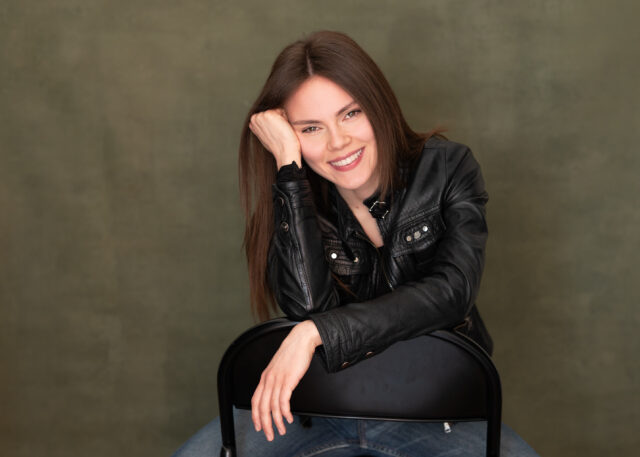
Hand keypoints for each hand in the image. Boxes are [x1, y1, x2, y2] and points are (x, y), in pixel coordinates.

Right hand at [249, 109, 301, 169]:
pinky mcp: (269, 114)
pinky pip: (282, 111)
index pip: (268, 114)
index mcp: (253, 123)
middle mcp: (255, 118)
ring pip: (277, 111)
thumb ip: (263, 127)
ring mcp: (261, 115)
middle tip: (278, 132)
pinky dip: (285, 119)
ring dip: (282, 119)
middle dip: (278, 120)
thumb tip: (269, 123)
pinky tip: (283, 128)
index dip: (274, 123)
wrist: (284, 151)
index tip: (274, 133)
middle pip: (272, 111)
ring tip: (280, 131)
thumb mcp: (265, 136)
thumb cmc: (278, 147)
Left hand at [251, 320, 321, 440]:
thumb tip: (276, 393)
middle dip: (265, 424)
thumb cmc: (292, 353)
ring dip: (277, 421)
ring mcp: (278, 380)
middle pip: (262, 407)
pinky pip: (283, 401)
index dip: (255, 415)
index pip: (255, 400)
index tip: (258, 426)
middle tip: (269, 434)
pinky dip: (285, 412)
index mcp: (265, 377)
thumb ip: (275, 380)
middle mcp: (269, 379)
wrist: (300, 340)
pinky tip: (288, 417)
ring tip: (281, 429)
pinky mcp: (288, 380)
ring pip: (273, 406)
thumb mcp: (279, 368)